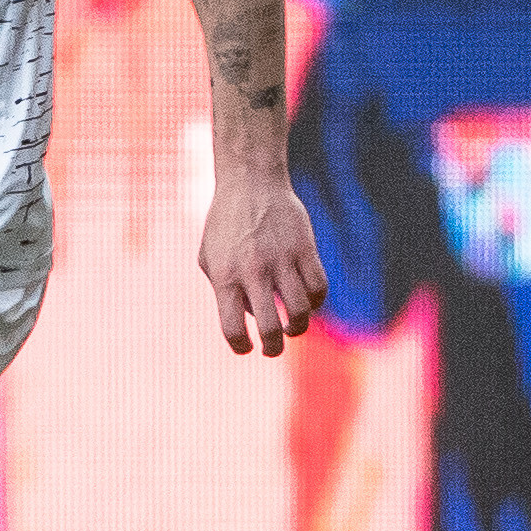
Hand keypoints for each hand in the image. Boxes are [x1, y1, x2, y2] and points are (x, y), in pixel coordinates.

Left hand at [199, 172, 328, 356]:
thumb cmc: (225, 224)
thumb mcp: (210, 258)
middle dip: (274, 348)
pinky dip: (316, 302)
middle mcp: (254, 272)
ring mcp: (282, 260)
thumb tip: (248, 317)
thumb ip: (223, 290)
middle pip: (271, 327)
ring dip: (298, 327)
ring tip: (291, 327)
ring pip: (301, 311)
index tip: (247, 348)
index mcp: (225, 277)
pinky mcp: (305, 249)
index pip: (233, 328)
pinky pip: (319, 288)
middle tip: (273, 349)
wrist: (250, 182)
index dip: (241, 346)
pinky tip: (307, 300)